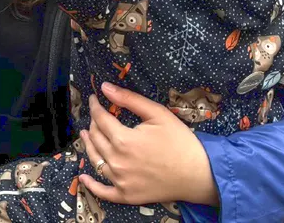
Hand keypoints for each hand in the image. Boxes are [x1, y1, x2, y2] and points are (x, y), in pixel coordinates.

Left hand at [78, 83, 219, 206]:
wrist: (200, 174)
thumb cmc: (181, 141)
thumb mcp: (157, 114)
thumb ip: (129, 99)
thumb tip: (105, 87)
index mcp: (123, 140)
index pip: (100, 119)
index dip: (95, 106)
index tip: (94, 99)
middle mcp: (117, 161)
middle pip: (96, 138)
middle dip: (93, 123)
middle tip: (95, 116)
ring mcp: (120, 180)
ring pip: (95, 160)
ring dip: (88, 145)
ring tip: (85, 135)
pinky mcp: (126, 195)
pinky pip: (103, 191)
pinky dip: (91, 184)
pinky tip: (83, 177)